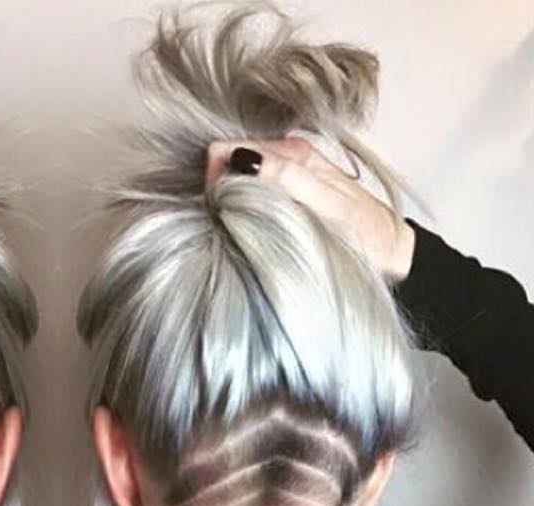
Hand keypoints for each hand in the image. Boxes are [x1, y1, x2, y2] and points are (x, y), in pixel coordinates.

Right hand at [206, 137, 415, 281]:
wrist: (391, 254)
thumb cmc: (365, 234)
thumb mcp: (327, 206)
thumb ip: (288, 179)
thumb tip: (243, 160)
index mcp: (293, 152)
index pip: (229, 150)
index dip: (216, 175)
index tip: (218, 206)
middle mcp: (285, 157)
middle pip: (229, 162)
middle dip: (219, 188)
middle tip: (226, 222)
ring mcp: (284, 176)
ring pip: (236, 180)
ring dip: (229, 201)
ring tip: (237, 227)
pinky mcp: (284, 196)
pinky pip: (249, 195)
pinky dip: (241, 209)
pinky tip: (248, 227)